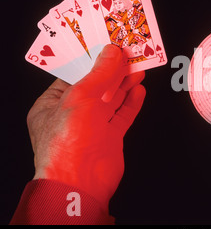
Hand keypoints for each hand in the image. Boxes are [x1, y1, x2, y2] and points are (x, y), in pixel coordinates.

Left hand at [27, 44, 145, 210]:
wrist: (81, 181)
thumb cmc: (68, 142)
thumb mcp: (81, 97)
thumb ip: (100, 74)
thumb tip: (112, 53)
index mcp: (53, 104)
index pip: (74, 75)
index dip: (92, 60)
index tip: (107, 46)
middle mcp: (73, 114)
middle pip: (96, 85)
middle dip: (113, 69)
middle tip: (128, 53)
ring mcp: (93, 126)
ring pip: (112, 99)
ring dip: (125, 83)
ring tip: (138, 67)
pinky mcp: (110, 137)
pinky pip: (123, 115)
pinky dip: (132, 102)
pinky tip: (139, 90)